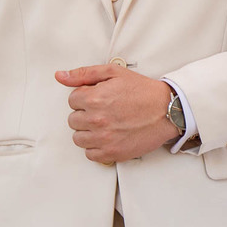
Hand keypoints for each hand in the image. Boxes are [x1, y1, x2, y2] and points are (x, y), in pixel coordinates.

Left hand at [55, 64, 178, 163]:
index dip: (86, 97)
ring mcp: (104, 139)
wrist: (167, 110)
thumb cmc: (143, 91)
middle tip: (104, 110)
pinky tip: (109, 136)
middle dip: (86, 114)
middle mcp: (96, 120)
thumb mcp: (114, 73)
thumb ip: (84, 74)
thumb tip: (60, 76)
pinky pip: (90, 154)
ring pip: (79, 138)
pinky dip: (96, 147)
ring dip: (88, 131)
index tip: (99, 98)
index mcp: (95, 99)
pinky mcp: (112, 153)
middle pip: (73, 120)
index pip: (72, 100)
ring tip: (106, 123)